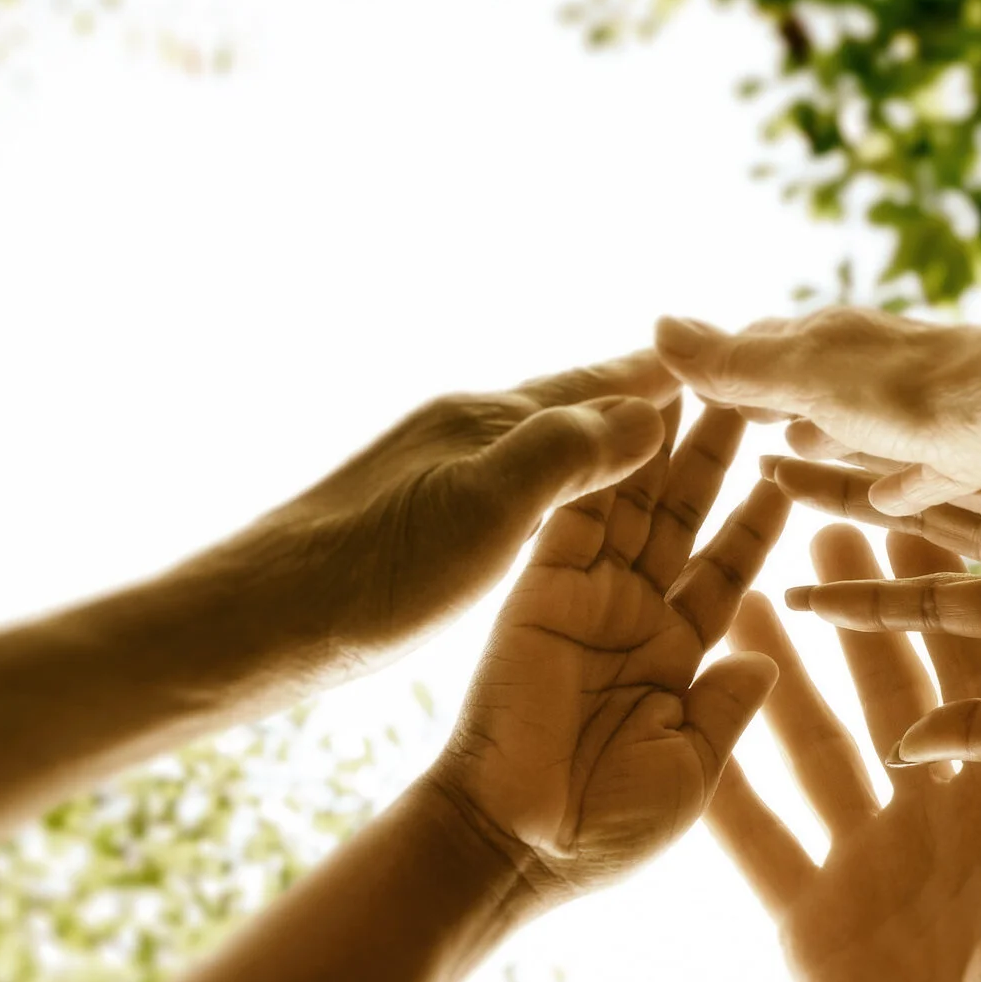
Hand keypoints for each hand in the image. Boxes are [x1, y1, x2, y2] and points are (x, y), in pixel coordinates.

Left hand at [162, 350, 684, 696]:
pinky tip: (551, 503)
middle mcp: (463, 433)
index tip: (724, 357)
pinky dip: (558, 483)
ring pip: (541, 442)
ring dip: (599, 436)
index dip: (663, 376)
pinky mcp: (414, 521)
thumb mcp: (483, 509)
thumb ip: (568, 453)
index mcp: (487, 421)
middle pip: (571, 403)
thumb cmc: (369, 575)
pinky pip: (514, 486)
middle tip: (706, 384)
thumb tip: (651, 409)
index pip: (600, 384)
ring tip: (650, 434)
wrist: (256, 624)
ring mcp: (435, 474)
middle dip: (638, 395)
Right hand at [428, 404, 790, 902]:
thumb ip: (726, 710)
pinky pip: (578, 514)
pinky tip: (634, 413)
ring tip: (703, 379)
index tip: (797, 467)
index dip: (761, 520)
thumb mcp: (691, 769)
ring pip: (634, 501)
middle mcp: (632, 615)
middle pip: (683, 516)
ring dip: (665, 443)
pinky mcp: (541, 586)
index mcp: (675, 657)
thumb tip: (767, 661)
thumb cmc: (604, 830)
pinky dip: (604, 462)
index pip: (728, 571)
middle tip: (753, 390)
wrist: (515, 846)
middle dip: (717, 455)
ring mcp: (585, 595)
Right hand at [655, 307, 980, 513]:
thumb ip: (734, 364)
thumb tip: (658, 326)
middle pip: (809, 385)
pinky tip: (883, 503)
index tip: (684, 381)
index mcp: (830, 344)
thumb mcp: (802, 378)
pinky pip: (914, 472)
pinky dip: (891, 484)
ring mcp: (919, 414)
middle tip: (730, 418)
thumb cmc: (907, 391)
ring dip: (821, 441)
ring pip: (855, 428)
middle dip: (768, 400)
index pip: (762, 348)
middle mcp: (873, 371)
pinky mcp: (962, 457)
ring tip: (784, 457)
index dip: (722, 366)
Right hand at [707, 525, 980, 981]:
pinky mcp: (807, 911)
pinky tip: (678, 723)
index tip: (916, 530)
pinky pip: (755, 836)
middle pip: (884, 692)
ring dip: (775, 676)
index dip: (944, 608)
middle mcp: (931, 815)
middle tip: (816, 523)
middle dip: (854, 611)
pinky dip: (719, 783)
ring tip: (736, 596)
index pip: (972, 685)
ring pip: (810, 746)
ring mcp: (863, 857)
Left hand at [763, 457, 980, 763]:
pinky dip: (888, 449)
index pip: (916, 602)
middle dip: (837, 506)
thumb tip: (903, 750)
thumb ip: (974, 733)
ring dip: (846, 466)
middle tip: (770, 481)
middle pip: (902, 524)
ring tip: (779, 445)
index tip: (793, 597)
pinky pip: (942, 463)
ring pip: (913, 484)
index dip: (855, 602)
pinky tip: (833, 429)